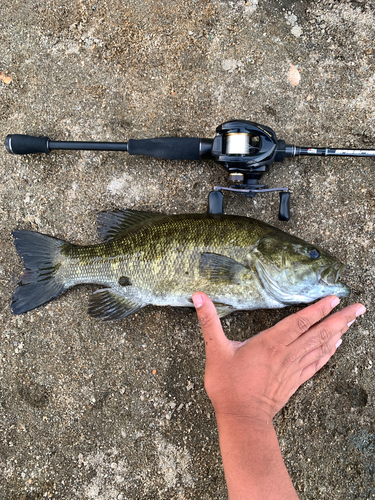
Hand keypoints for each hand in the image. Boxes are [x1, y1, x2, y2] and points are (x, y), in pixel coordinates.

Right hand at [192, 293, 365, 421]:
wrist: (241, 418)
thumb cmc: (228, 385)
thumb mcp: (215, 350)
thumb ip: (209, 322)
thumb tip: (198, 296)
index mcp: (271, 343)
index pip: (300, 322)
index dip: (318, 309)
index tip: (335, 297)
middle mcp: (287, 354)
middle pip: (318, 333)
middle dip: (340, 319)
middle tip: (359, 308)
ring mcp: (294, 368)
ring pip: (321, 347)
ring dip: (339, 332)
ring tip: (353, 321)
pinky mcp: (295, 380)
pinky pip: (317, 363)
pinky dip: (329, 352)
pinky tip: (337, 345)